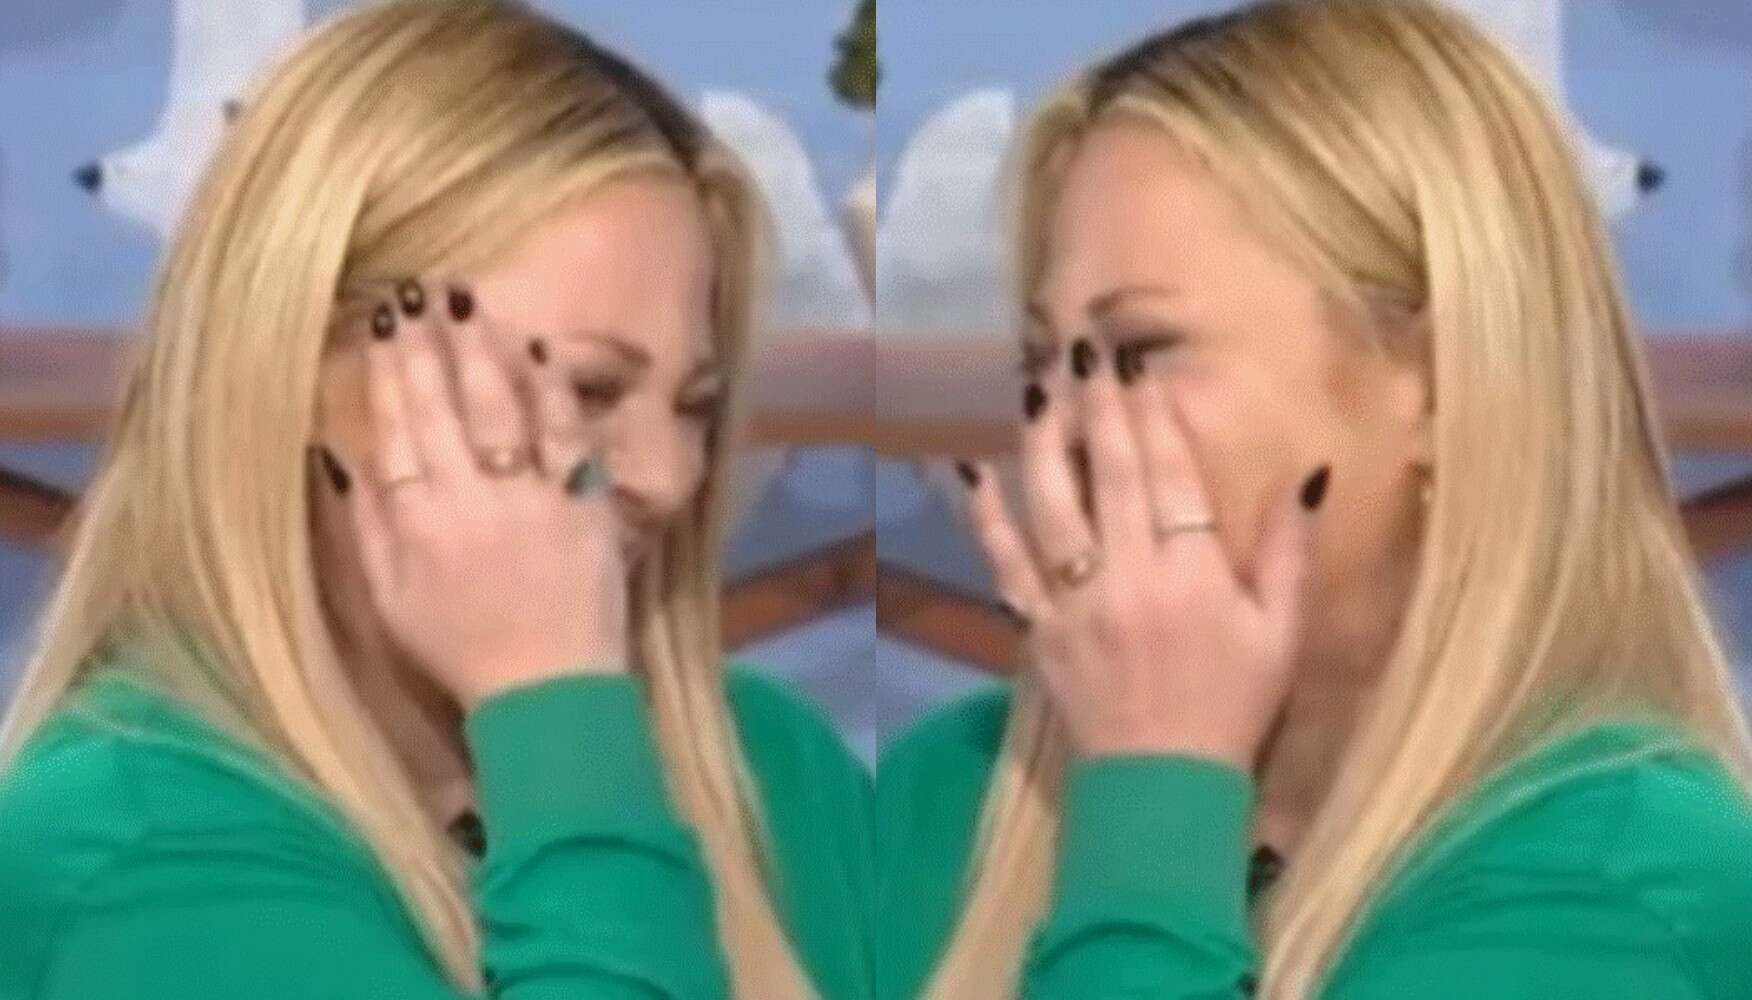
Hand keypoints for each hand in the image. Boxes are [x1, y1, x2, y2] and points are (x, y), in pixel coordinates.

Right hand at [329, 277, 626, 709]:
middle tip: (418, 291)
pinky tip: (538, 349)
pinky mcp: (585, 504)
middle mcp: (469, 498)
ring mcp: (531, 497)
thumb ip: (365, 526)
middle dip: (428, 344)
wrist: (549, 690)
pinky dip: (550, 391)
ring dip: (482, 349)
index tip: (380, 323)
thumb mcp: (390, 601)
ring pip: (500, 408)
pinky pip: (565, 435)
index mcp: (416, 521)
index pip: (396, 429)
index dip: (387, 373)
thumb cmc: (462, 651)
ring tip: (467, 300)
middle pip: (444, 406)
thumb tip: (336, 456)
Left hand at [956, 339, 1327, 767]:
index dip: (1153, 416)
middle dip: (1097, 406)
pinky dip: (982, 517)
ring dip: (1041, 441)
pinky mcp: (1036, 627)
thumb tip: (1308, 473)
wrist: (1163, 784)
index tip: (1137, 366)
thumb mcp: (1280, 631)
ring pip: (1052, 505)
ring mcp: (1075, 601)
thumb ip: (1289, 550)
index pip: (1170, 476)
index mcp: (1194, 573)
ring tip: (1036, 387)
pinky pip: (1003, 564)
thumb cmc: (1231, 704)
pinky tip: (965, 468)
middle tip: (1082, 348)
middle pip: (1109, 474)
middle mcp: (1129, 575)